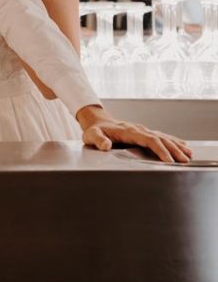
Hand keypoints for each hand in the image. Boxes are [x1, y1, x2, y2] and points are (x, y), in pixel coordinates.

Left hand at [76, 105, 191, 162]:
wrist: (96, 121)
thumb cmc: (94, 130)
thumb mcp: (92, 135)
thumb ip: (98, 140)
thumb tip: (106, 145)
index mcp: (129, 131)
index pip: (149, 140)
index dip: (160, 150)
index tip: (168, 160)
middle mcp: (138, 129)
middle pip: (160, 138)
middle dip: (173, 149)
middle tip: (184, 160)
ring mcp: (142, 130)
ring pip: (163, 137)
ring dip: (176, 145)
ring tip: (188, 154)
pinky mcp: (143, 133)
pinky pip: (160, 136)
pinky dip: (172, 141)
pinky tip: (182, 145)